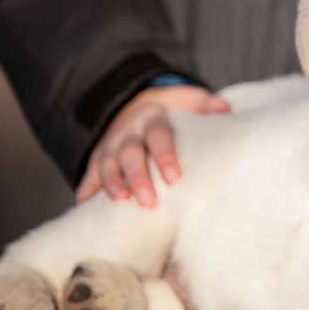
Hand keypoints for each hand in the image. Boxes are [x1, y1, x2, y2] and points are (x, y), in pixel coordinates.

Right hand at [75, 86, 228, 207]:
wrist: (134, 102)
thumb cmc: (171, 110)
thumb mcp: (188, 99)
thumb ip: (205, 105)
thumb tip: (225, 111)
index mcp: (153, 117)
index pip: (159, 135)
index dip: (165, 156)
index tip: (175, 177)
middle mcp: (128, 131)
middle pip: (130, 153)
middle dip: (137, 177)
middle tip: (148, 201)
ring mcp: (110, 145)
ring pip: (107, 164)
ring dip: (112, 183)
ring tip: (120, 202)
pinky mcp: (98, 159)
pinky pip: (88, 176)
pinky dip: (85, 193)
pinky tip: (84, 210)